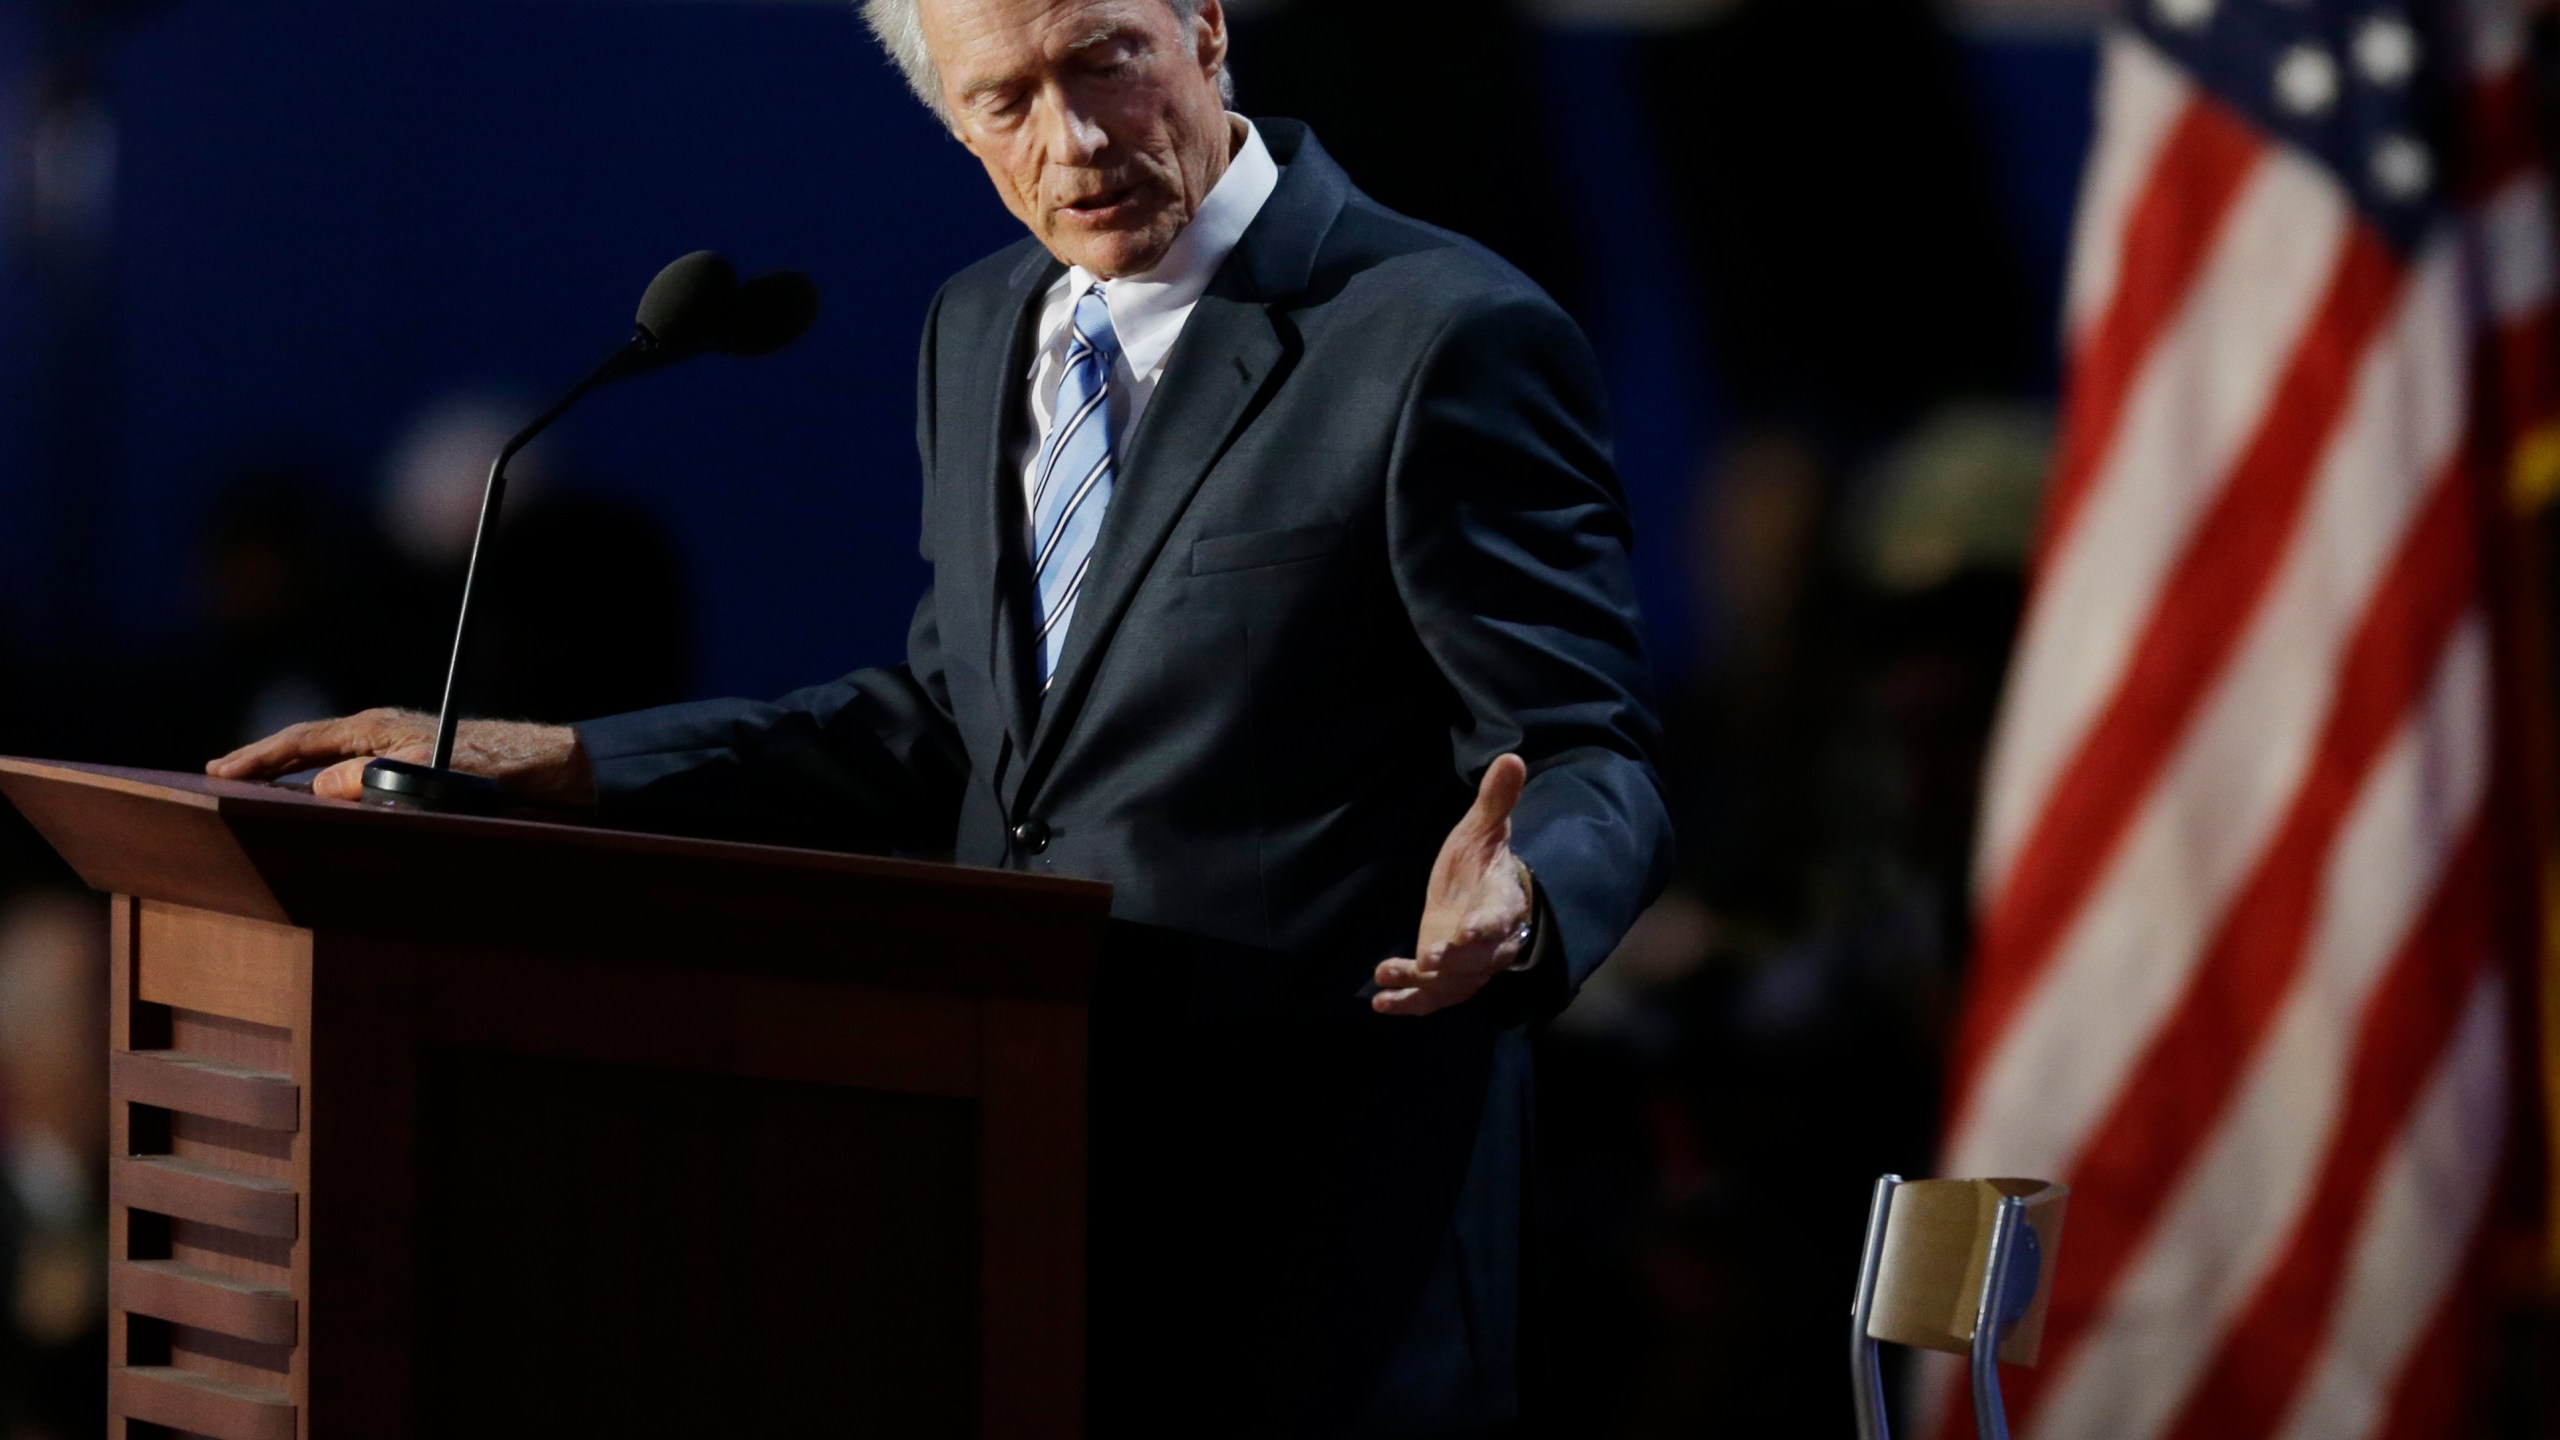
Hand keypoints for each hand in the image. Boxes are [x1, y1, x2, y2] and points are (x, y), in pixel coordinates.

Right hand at [206, 708, 596, 807]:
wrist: (548, 764)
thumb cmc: (492, 765)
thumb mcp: (428, 774)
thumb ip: (373, 780)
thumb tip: (318, 788)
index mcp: (376, 727)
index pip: (302, 741)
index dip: (257, 757)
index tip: (217, 772)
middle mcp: (380, 732)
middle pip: (308, 746)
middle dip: (262, 760)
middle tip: (218, 775)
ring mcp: (395, 746)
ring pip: (329, 760)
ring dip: (291, 773)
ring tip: (253, 788)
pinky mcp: (413, 764)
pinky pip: (355, 774)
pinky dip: (325, 785)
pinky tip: (316, 801)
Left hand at [1373, 754, 1532, 1017]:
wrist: (1486, 896)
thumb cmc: (1483, 862)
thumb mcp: (1483, 829)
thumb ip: (1496, 800)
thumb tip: (1512, 756)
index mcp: (1503, 901)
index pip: (1499, 917)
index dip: (1483, 927)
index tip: (1465, 934)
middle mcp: (1492, 942)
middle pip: (1479, 959)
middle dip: (1454, 962)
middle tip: (1429, 961)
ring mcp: (1470, 966)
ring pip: (1453, 983)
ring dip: (1423, 986)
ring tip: (1390, 978)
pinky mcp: (1447, 979)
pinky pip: (1432, 997)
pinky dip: (1408, 1001)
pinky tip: (1379, 1001)